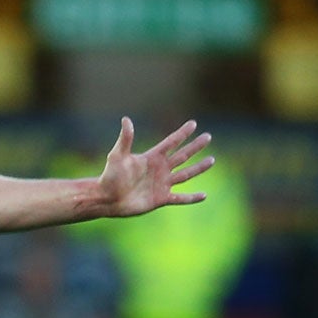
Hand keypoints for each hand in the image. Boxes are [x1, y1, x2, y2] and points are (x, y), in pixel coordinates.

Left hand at [96, 118, 213, 216]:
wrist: (106, 199)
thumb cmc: (109, 177)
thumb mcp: (117, 155)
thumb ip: (125, 139)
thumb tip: (126, 119)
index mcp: (151, 158)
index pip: (171, 142)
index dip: (182, 133)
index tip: (193, 123)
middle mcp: (159, 169)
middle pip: (182, 156)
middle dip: (195, 146)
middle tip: (208, 136)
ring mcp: (161, 184)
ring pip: (185, 174)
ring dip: (199, 167)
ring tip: (211, 160)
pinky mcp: (161, 199)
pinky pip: (180, 198)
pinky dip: (191, 198)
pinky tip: (204, 195)